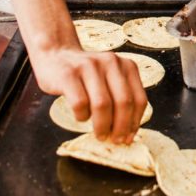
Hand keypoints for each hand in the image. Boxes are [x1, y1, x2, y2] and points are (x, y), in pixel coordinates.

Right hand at [32, 48, 147, 143]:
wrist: (56, 54)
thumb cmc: (86, 75)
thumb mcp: (110, 79)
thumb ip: (121, 98)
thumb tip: (128, 133)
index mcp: (127, 66)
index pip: (138, 99)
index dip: (135, 122)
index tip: (129, 137)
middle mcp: (111, 63)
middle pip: (123, 102)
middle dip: (121, 127)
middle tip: (115, 140)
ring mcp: (89, 66)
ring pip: (102, 104)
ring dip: (102, 125)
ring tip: (100, 135)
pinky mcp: (68, 74)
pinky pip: (80, 103)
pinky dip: (82, 116)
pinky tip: (81, 117)